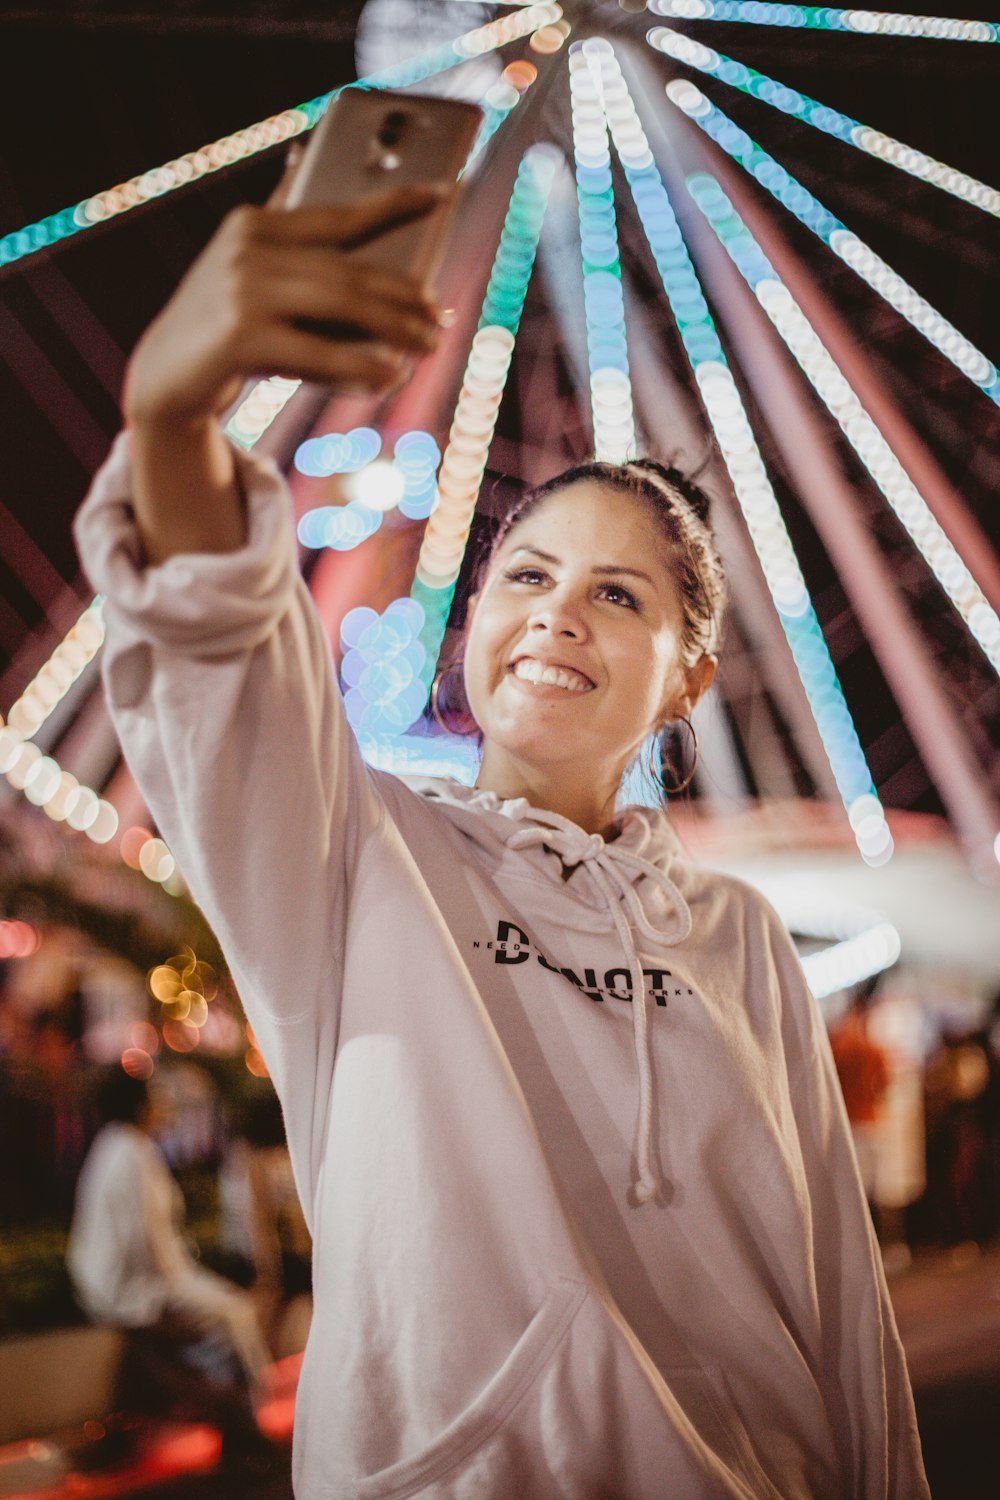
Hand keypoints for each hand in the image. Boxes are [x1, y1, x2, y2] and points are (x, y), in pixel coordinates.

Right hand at [122, 183, 444, 430]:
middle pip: (349, 271)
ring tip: (429, 347)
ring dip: (395, 330)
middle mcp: (246, 250)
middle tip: (440, 318)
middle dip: (405, 297)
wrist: (165, 378)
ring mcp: (242, 292)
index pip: (338, 214)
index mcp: (254, 225)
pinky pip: (319, 353)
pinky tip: (390, 376)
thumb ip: (279, 222)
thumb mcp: (246, 269)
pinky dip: (361, 366)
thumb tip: (303, 156)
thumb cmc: (223, 325)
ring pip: (342, 306)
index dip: (394, 203)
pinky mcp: (241, 338)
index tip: (441, 194)